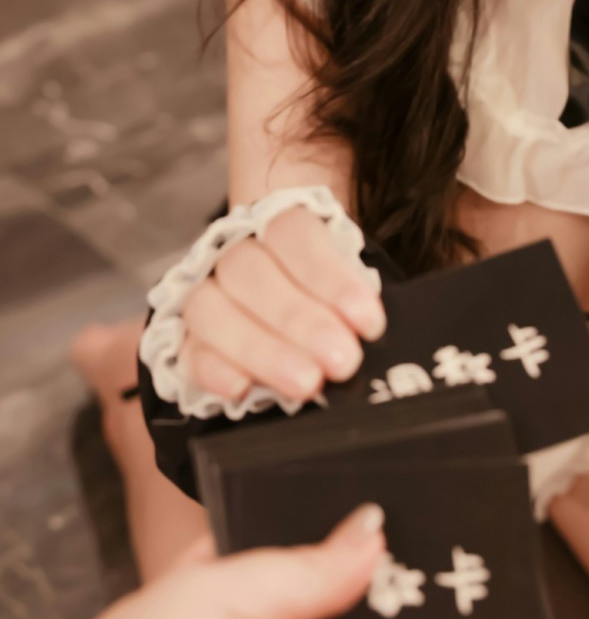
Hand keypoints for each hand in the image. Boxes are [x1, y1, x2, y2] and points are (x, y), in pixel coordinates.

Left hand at [8, 505, 485, 618]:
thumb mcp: (206, 601)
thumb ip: (297, 565)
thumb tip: (366, 531)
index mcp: (196, 612)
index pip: (272, 556)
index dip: (323, 531)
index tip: (376, 507)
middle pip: (328, 615)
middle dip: (377, 587)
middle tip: (426, 553)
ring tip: (453, 600)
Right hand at [180, 207, 386, 402]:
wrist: (292, 317)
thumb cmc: (330, 303)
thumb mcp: (350, 294)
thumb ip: (356, 306)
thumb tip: (370, 331)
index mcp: (279, 230)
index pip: (295, 235)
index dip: (332, 278)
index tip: (369, 323)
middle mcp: (235, 255)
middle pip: (251, 272)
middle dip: (299, 320)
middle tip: (342, 360)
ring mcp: (205, 297)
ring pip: (211, 311)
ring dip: (261, 349)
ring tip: (307, 382)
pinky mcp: (189, 342)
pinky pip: (189, 352)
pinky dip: (214, 370)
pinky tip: (242, 388)